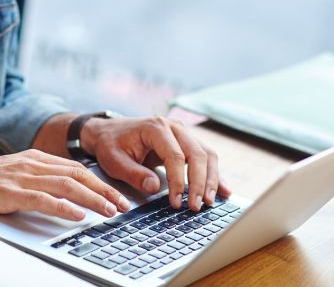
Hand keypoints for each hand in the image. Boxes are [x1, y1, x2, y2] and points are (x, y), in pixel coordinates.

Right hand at [0, 149, 131, 221]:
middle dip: (104, 190)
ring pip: (66, 185)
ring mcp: (20, 176)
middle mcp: (31, 163)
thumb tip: (67, 192)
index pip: (76, 168)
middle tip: (123, 205)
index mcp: (34, 157)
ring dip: (91, 199)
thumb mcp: (14, 174)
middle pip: (77, 174)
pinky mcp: (9, 192)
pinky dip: (63, 207)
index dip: (100, 181)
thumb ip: (38, 178)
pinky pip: (42, 199)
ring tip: (109, 211)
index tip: (118, 195)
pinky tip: (78, 215)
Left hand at [80, 116, 231, 211]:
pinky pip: (206, 157)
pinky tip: (224, 191)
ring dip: (212, 179)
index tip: (175, 203)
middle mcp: (174, 126)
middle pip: (197, 153)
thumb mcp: (114, 161)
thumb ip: (133, 174)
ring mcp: (182, 133)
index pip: (174, 155)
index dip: (178, 181)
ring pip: (206, 154)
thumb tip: (155, 188)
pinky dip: (215, 174)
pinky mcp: (186, 143)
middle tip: (196, 206)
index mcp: (155, 127)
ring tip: (209, 202)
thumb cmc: (111, 145)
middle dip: (200, 182)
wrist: (109, 132)